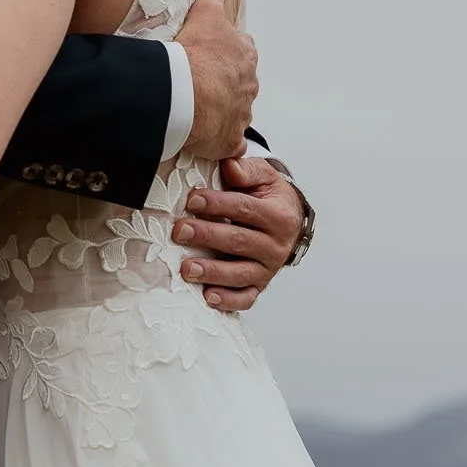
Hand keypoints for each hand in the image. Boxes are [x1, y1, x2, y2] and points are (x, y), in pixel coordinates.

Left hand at [172, 157, 305, 311]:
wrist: (287, 220)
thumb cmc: (268, 196)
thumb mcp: (263, 176)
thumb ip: (246, 170)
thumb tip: (229, 165)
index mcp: (278, 216)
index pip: (245, 209)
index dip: (218, 204)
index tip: (192, 200)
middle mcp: (276, 246)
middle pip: (239, 242)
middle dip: (207, 236)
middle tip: (179, 231)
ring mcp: (268, 269)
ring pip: (240, 274)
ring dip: (212, 272)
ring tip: (186, 268)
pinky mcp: (259, 285)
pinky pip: (245, 298)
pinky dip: (228, 301)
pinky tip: (207, 297)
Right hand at [176, 0, 256, 159]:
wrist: (185, 95)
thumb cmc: (194, 54)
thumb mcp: (205, 12)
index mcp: (244, 55)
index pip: (239, 50)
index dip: (221, 52)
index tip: (205, 55)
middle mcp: (249, 84)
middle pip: (238, 81)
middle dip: (222, 82)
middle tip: (196, 80)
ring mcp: (241, 114)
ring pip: (233, 110)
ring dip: (218, 109)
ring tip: (194, 107)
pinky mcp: (230, 139)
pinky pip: (228, 141)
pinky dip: (220, 140)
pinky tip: (204, 136)